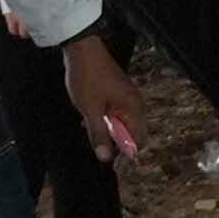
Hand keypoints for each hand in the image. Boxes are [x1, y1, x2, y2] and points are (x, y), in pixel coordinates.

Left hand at [57, 28, 156, 166]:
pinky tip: (95, 127)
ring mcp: (127, 96)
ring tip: (101, 147)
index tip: (116, 170)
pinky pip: (118, 114)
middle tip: (110, 163)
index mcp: (133, 108)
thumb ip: (98, 134)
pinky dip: (109, 124)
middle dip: (122, 149)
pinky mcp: (118, 92)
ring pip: (125, 124)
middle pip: (134, 134)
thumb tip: (105, 157)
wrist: (81, 47)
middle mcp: (135, 103)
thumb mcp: (90, 110)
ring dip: (114, 137)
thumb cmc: (87, 77)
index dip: (127, 158)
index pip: (137, 141)